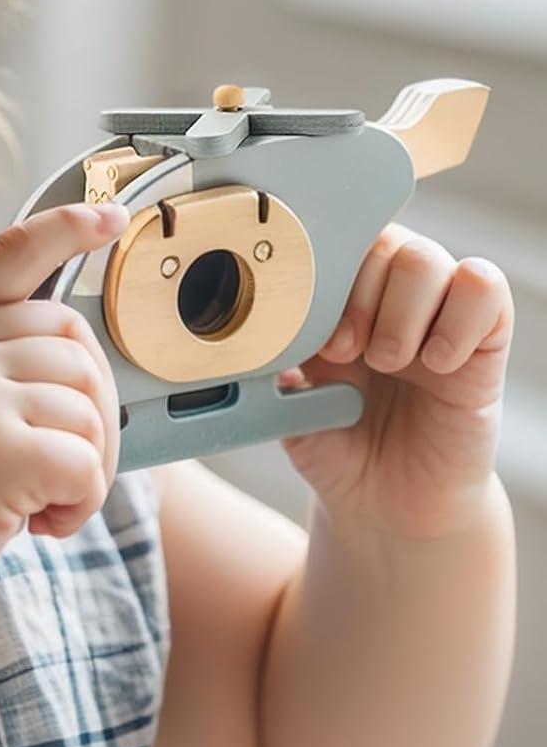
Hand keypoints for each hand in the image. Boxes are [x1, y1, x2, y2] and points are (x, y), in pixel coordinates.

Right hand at [0, 203, 128, 637]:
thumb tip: (80, 354)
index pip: (12, 253)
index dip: (68, 227)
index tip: (111, 215)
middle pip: (77, 345)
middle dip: (87, 411)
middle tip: (50, 470)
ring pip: (91, 407)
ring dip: (84, 467)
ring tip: (30, 501)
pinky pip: (89, 464)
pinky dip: (80, 504)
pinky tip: (35, 525)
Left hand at [277, 222, 514, 540]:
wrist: (386, 506)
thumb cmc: (335, 447)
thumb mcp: (288, 405)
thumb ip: (273, 362)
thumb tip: (261, 326)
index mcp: (336, 301)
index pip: (334, 240)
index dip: (321, 272)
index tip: (312, 334)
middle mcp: (388, 299)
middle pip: (380, 240)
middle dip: (357, 295)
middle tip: (345, 353)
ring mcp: (436, 317)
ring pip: (428, 257)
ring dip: (401, 309)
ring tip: (387, 362)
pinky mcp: (482, 345)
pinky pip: (485, 291)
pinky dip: (457, 320)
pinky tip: (436, 364)